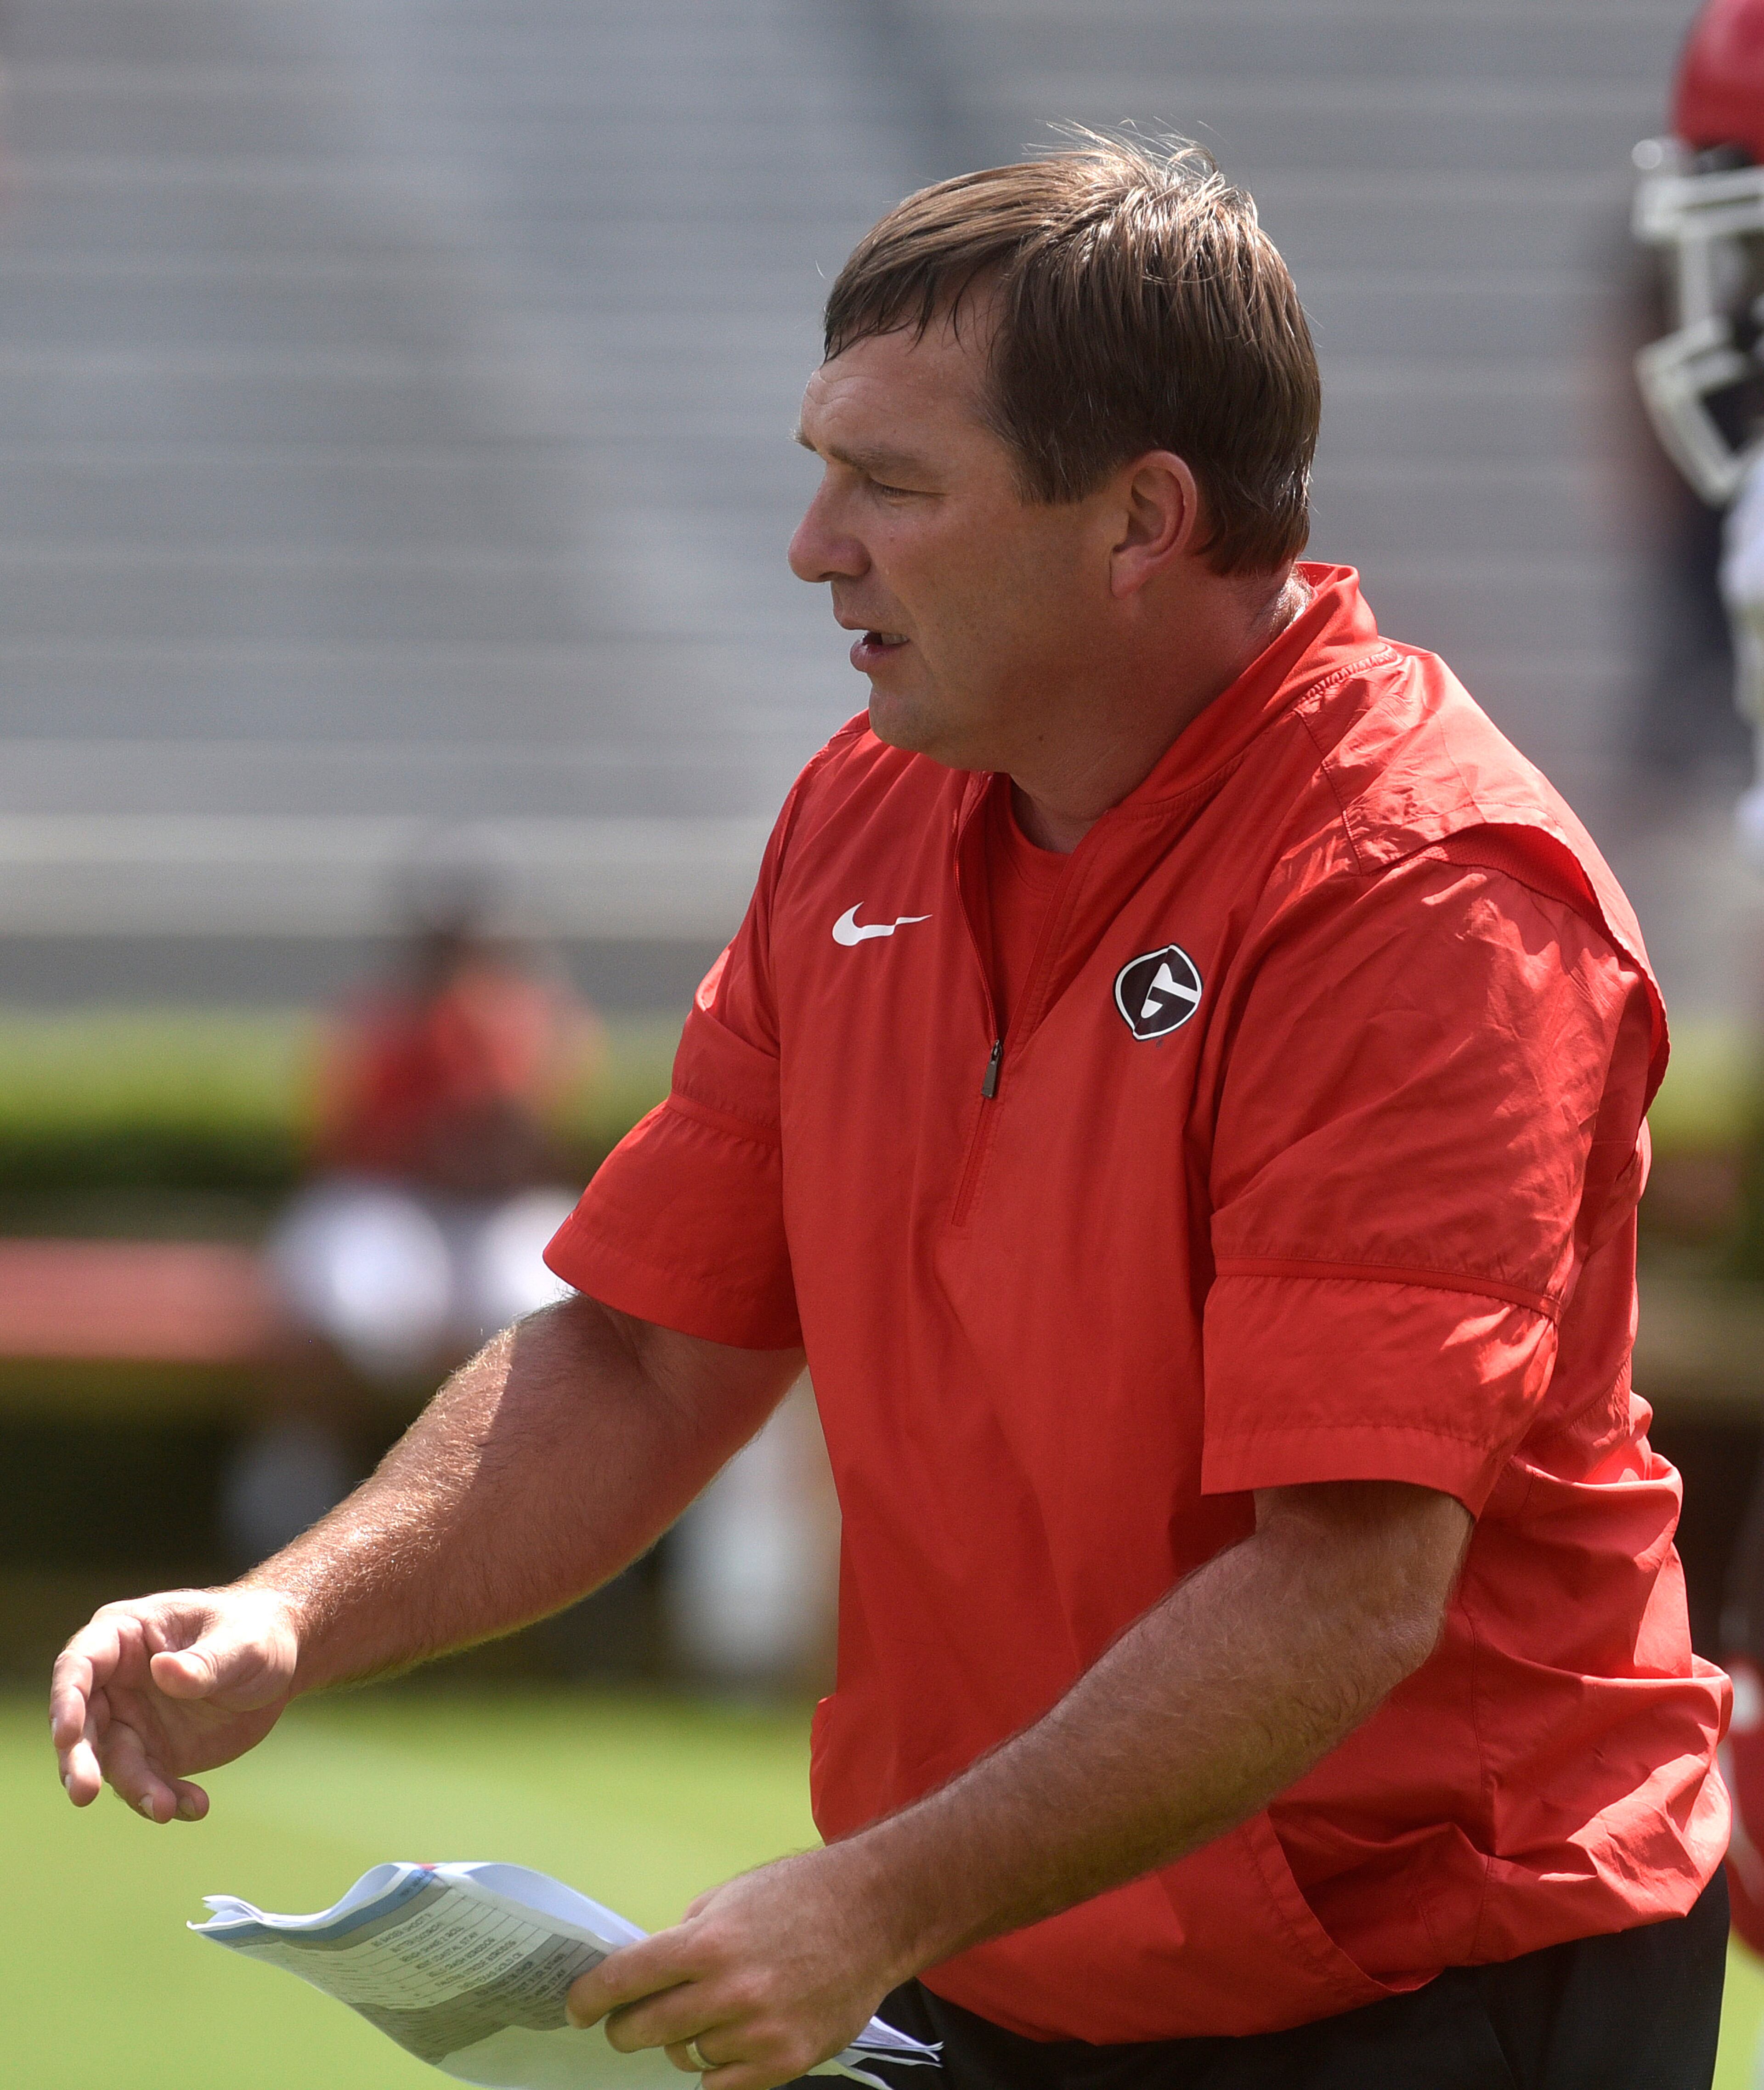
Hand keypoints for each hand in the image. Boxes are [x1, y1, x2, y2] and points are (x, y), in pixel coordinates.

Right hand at [50, 1586, 300, 1822]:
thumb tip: (164, 1670)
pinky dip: (167, 1798)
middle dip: (79, 1759)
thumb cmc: (255, 1631)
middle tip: (84, 1793)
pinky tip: (195, 1806)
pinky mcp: (154, 1753)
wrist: (281, 1662)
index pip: (79, 1664)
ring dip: (134, 1788)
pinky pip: (149, 1782)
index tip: (65, 1735)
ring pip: (113, 1761)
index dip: (66, 1699)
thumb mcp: (242, 1641)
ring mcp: (132, 1720)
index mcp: (126, 1634)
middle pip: (82, 1723)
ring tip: (165, 1808)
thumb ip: (204, 1660)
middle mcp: (116, 1680)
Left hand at [566, 1847, 907, 2089]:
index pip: (623, 1981)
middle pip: (642, 2030)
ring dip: (684, 2041)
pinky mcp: (784, 2063)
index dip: (589, 1999)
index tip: (576, 2009)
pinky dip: (718, 2066)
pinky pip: (722, 2085)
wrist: (873, 1914)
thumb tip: (645, 1977)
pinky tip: (732, 2038)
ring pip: (685, 2058)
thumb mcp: (729, 1898)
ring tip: (710, 2013)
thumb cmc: (799, 1896)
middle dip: (625, 2027)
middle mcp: (727, 1992)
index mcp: (707, 1943)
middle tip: (629, 2021)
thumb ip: (685, 1939)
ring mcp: (757, 2033)